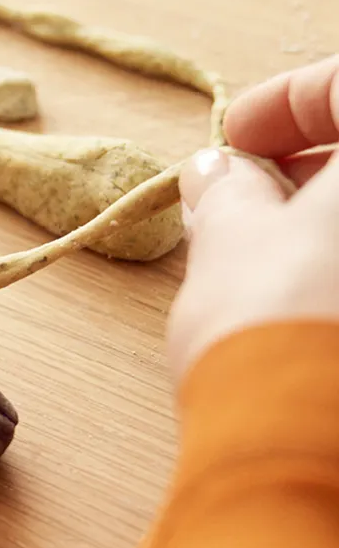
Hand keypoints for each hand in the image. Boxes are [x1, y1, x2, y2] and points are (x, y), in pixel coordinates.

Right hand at [167, 54, 337, 381]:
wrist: (308, 448)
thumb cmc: (275, 326)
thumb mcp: (231, 239)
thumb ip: (230, 192)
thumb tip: (220, 174)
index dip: (290, 99)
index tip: (236, 136)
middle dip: (320, 159)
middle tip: (255, 188)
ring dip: (334, 216)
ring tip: (272, 247)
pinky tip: (311, 290)